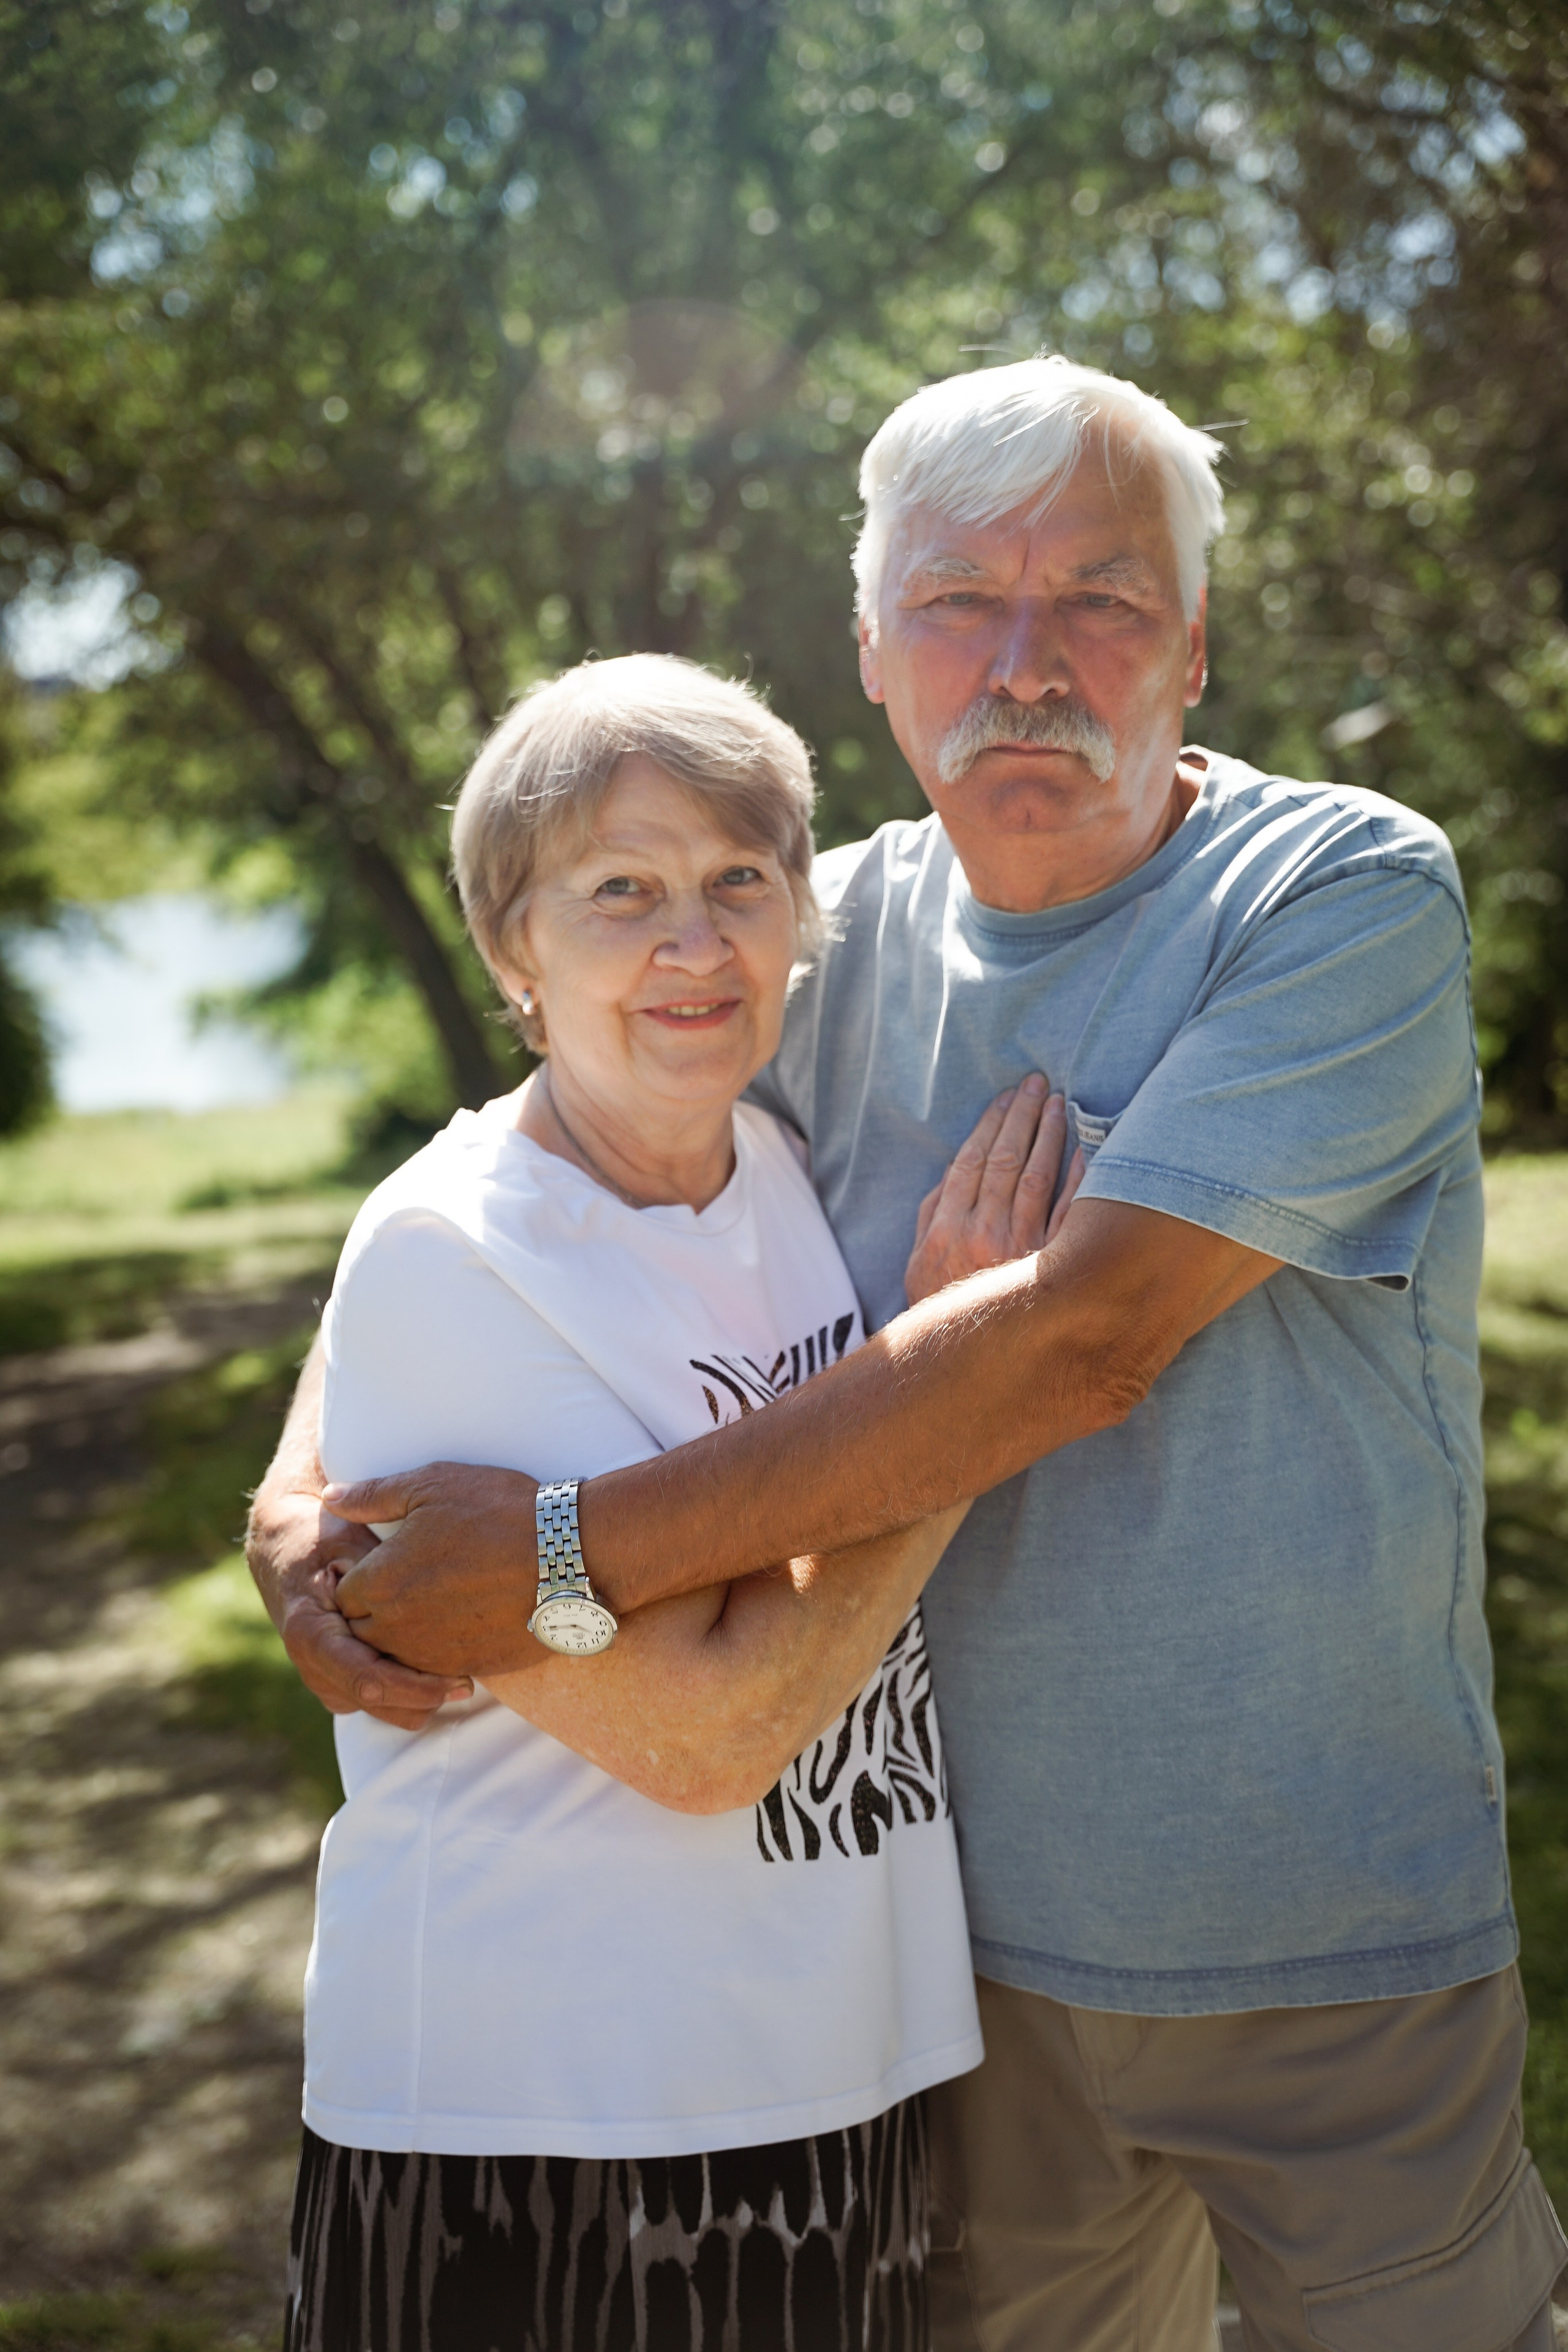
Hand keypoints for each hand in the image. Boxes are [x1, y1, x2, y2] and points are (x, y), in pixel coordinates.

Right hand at [244, 1487, 470, 1730]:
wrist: (286, 1549)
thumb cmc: (325, 1539)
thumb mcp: (350, 1541)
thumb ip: (377, 1572)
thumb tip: (414, 1596)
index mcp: (312, 1633)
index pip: (368, 1679)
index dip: (416, 1687)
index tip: (459, 1681)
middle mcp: (313, 1667)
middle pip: (382, 1704)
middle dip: (428, 1698)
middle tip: (470, 1679)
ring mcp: (324, 1681)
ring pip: (386, 1712)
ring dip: (420, 1697)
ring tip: (456, 1668)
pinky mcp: (338, 1686)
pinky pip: (382, 1704)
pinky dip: (408, 1692)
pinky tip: (432, 1663)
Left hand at [326, 1462, 541, 1678]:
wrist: (569, 1556)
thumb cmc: (499, 1511)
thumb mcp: (432, 1486)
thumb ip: (373, 1495)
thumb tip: (329, 1497)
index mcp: (381, 1582)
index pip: (340, 1594)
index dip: (354, 1575)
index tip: (377, 1559)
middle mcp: (398, 1627)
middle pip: (361, 1631)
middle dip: (373, 1609)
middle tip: (404, 1579)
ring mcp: (433, 1654)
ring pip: (395, 1656)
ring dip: (403, 1634)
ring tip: (432, 1600)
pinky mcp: (468, 1668)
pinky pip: (434, 1669)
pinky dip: (438, 1649)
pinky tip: (460, 1620)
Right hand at [905, 1074, 1085, 1305]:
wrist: (971, 1368)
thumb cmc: (944, 1310)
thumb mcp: (920, 1264)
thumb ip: (931, 1214)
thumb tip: (954, 1169)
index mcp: (946, 1229)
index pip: (971, 1160)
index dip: (990, 1123)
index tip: (1005, 1097)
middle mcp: (983, 1234)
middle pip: (1005, 1159)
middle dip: (1022, 1116)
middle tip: (1036, 1084)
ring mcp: (1022, 1249)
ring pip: (1038, 1177)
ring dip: (1050, 1134)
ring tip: (1059, 1104)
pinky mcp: (1053, 1266)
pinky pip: (1070, 1211)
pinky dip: (1078, 1177)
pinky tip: (1085, 1150)